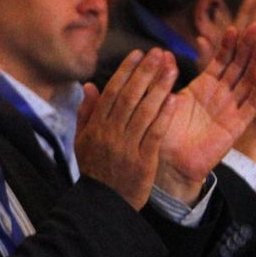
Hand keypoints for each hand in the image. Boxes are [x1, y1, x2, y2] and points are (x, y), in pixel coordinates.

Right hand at [76, 48, 176, 209]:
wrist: (102, 203)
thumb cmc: (94, 170)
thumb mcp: (82, 141)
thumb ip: (86, 113)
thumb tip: (90, 86)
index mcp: (95, 127)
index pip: (111, 93)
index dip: (125, 71)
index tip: (138, 54)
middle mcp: (109, 134)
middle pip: (129, 97)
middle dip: (144, 73)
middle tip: (158, 53)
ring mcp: (126, 147)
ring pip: (143, 112)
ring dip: (158, 88)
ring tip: (172, 68)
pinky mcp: (142, 161)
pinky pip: (154, 134)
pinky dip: (163, 116)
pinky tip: (174, 99)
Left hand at [157, 24, 255, 201]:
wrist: (165, 163)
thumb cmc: (161, 132)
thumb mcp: (163, 100)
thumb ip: (164, 78)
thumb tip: (164, 53)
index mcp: (203, 88)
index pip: (220, 62)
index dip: (227, 46)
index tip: (231, 28)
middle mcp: (220, 96)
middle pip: (239, 67)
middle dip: (248, 47)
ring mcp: (230, 109)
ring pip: (249, 81)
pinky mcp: (236, 125)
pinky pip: (251, 104)